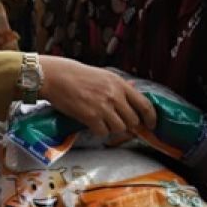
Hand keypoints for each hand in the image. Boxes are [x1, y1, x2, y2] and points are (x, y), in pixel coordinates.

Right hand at [38, 57, 156, 136]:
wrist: (55, 77)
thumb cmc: (76, 74)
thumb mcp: (102, 75)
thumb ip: (118, 86)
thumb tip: (134, 89)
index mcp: (119, 84)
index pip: (144, 105)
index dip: (151, 118)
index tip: (150, 125)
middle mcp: (114, 95)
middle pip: (133, 120)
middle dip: (128, 126)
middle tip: (120, 125)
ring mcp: (103, 107)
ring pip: (119, 128)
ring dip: (113, 129)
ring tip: (103, 122)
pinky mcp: (90, 117)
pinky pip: (103, 132)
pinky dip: (99, 131)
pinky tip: (92, 124)